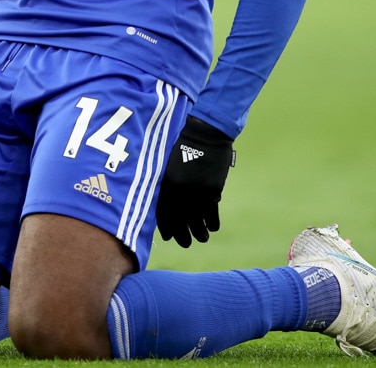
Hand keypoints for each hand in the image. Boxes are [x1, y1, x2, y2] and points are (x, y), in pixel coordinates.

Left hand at [155, 116, 234, 247]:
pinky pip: (212, 214)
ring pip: (197, 222)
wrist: (205, 133)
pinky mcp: (213, 191)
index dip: (166, 228)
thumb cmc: (182, 145)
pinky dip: (212, 223)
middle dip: (182, 236)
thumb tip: (163, 207)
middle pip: (179, 222)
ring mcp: (196, 192)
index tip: (168, 237)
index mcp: (164, 184)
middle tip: (185, 243)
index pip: (162, 214)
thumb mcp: (166, 163)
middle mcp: (179, 191)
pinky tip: (212, 228)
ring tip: (201, 239)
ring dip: (199, 233)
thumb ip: (163, 184)